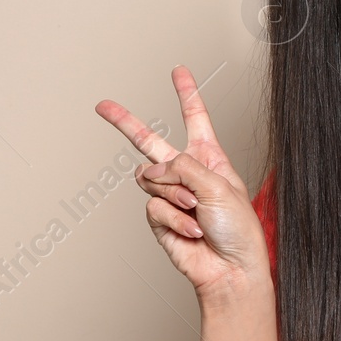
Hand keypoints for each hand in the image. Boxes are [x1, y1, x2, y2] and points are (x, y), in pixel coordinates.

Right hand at [94, 65, 269, 298]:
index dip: (186, 93)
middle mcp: (187, 173)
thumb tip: (150, 169)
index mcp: (209, 158)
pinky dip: (173, 217)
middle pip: (150, 141)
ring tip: (197, 212)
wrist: (230, 269)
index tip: (178, 71)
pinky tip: (191, 230)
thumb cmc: (237, 228)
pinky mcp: (159, 218)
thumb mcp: (219, 185)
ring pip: (150, 179)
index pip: (195, 118)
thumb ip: (182, 167)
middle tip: (103, 106)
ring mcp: (170, 195)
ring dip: (175, 195)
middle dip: (126, 123)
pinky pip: (153, 206)